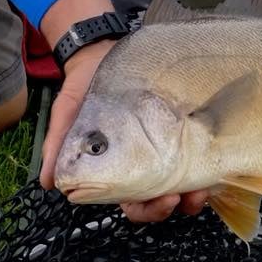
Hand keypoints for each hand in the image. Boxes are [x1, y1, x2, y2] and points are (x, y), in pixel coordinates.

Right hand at [39, 40, 211, 225]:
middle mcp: (143, 164)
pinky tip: (213, 159)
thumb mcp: (67, 115)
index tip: (163, 200)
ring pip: (183, 181)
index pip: (133, 203)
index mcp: (117, 170)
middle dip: (178, 204)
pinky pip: (196, 152)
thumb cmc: (83, 88)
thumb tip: (48, 182)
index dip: (148, 210)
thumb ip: (58, 146)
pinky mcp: (179, 128)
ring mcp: (163, 147)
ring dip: (196, 189)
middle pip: (163, 199)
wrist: (99, 51)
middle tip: (189, 196)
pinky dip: (205, 161)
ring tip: (205, 184)